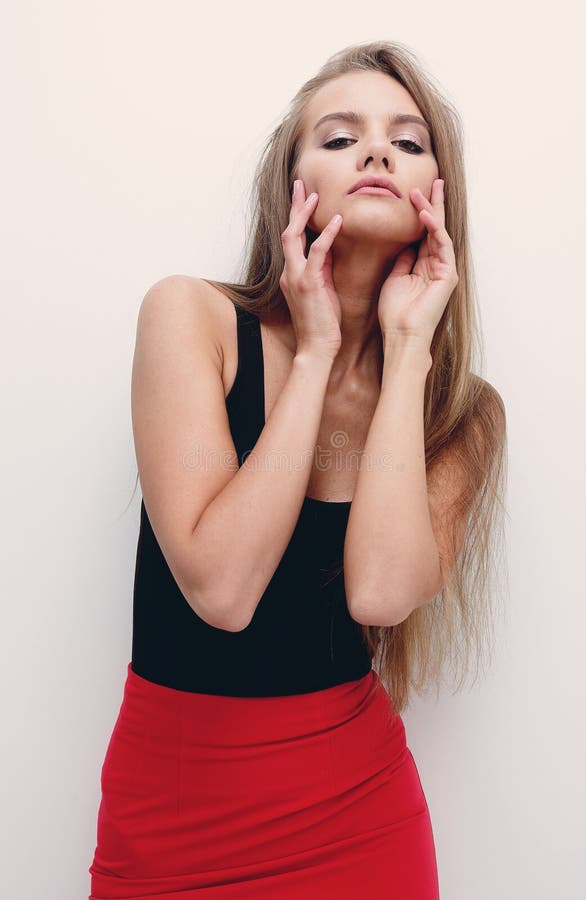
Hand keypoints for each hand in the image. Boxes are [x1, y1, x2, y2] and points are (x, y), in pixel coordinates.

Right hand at [279, 179, 342, 360]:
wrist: (317, 348)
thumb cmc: (322, 324)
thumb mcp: (322, 291)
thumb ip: (322, 269)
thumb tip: (330, 247)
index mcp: (292, 274)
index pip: (292, 239)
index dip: (297, 217)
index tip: (303, 197)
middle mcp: (289, 273)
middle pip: (287, 231)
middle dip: (294, 207)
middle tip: (300, 184)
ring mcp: (296, 277)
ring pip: (294, 237)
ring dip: (304, 214)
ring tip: (314, 195)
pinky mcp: (309, 284)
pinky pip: (317, 252)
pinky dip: (326, 234)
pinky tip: (338, 220)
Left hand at [377, 179, 458, 348]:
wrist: (402, 334)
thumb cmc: (395, 312)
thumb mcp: (395, 277)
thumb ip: (402, 259)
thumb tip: (404, 242)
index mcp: (424, 265)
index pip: (424, 233)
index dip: (421, 212)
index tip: (415, 192)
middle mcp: (437, 265)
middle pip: (436, 228)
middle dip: (435, 204)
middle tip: (434, 180)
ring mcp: (444, 269)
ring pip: (439, 232)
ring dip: (431, 211)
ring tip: (421, 192)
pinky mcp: (448, 275)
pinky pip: (441, 244)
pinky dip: (434, 228)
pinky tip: (425, 215)